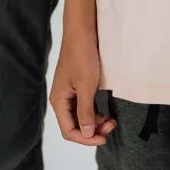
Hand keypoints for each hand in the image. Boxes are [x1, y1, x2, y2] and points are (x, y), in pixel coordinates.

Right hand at [49, 32, 115, 146]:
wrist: (82, 31)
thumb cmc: (82, 56)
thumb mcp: (86, 86)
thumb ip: (85, 112)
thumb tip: (86, 133)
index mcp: (58, 101)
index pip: (69, 131)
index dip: (86, 138)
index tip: (104, 137)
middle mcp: (61, 99)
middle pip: (75, 125)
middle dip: (93, 130)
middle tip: (111, 125)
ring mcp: (69, 92)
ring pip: (81, 116)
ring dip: (95, 121)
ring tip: (111, 119)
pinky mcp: (77, 86)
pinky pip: (84, 106)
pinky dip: (95, 111)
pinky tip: (106, 111)